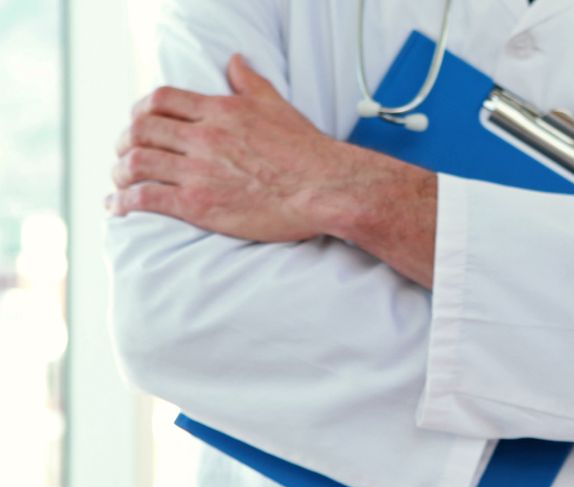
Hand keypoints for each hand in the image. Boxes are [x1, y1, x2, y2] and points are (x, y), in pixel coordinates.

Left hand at [110, 54, 363, 241]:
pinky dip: (124, 202)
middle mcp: (203, 137)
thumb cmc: (306, 151)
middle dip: (124, 143)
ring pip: (136, 163)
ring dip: (120, 174)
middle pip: (141, 130)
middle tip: (123, 155)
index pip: (160, 100)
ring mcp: (198, 171)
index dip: (140, 112)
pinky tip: (119, 207)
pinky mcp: (198, 204)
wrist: (324, 188)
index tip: (138, 124)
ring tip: (119, 183)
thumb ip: (249, 82)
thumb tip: (236, 60)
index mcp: (219, 111)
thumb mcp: (276, 106)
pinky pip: (146, 198)